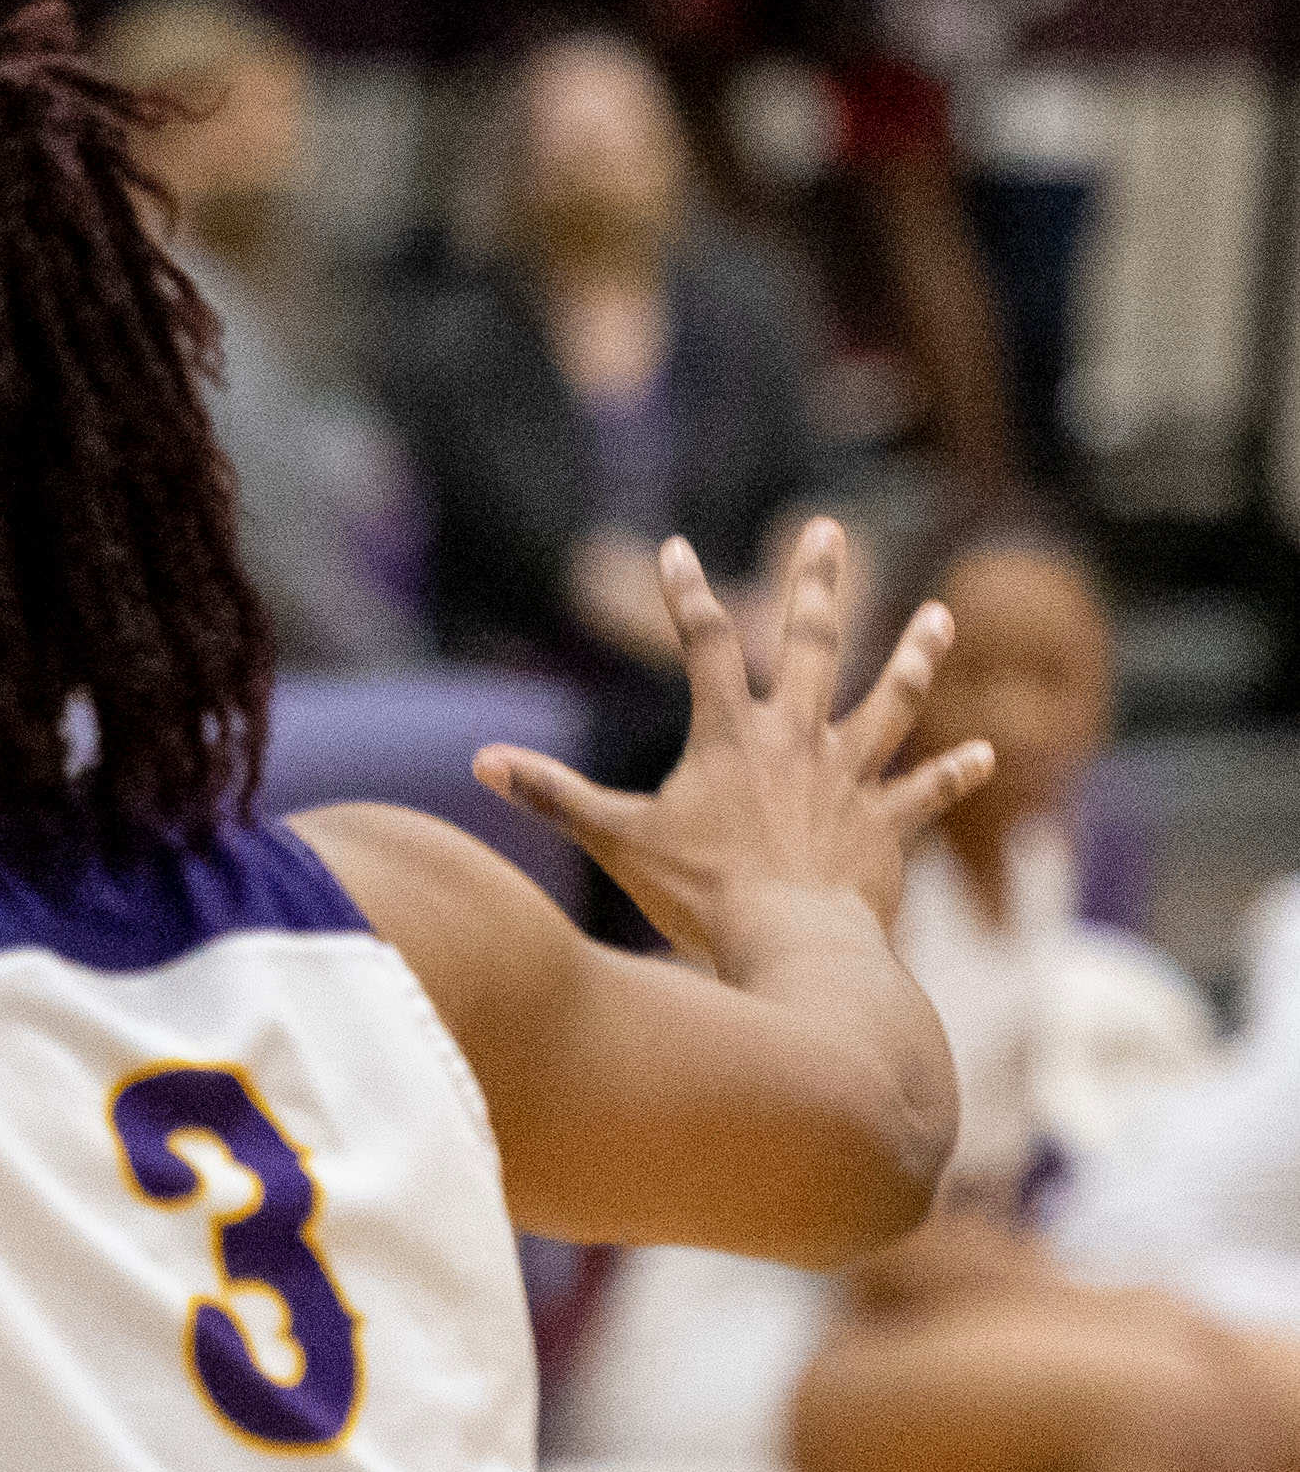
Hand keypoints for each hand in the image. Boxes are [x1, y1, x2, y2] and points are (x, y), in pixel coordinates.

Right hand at [476, 517, 995, 965]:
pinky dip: (955, 773)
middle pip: (812, 644)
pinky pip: (926, 792)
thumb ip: (554, 795)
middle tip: (830, 529)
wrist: (792, 942)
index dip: (686, 593)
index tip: (677, 549)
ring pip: (890, 702)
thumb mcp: (616, 839)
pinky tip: (987, 752)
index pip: (702, 644)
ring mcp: (850, 780)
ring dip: (915, 656)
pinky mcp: (885, 826)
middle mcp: (798, 741)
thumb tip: (483, 763)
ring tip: (940, 614)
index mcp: (731, 736)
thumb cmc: (701, 894)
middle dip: (817, 582)